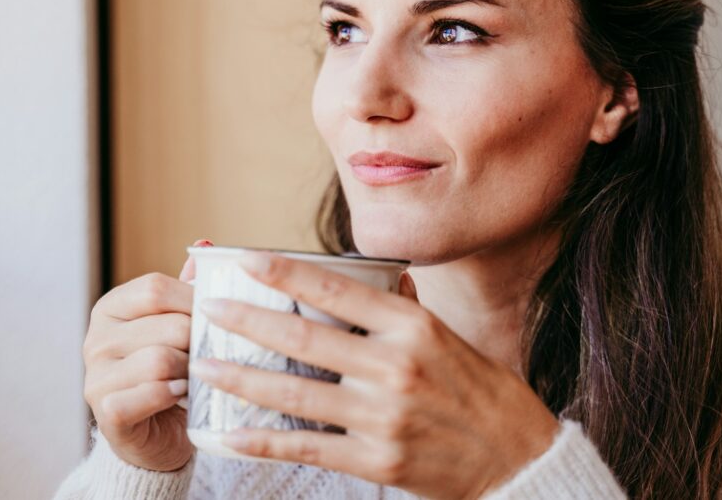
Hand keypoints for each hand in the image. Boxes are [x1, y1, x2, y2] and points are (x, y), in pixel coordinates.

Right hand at [82, 238, 211, 471]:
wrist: (157, 436)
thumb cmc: (171, 372)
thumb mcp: (177, 326)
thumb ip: (187, 289)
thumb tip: (205, 244)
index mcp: (111, 307)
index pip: (155, 287)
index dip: (194, 300)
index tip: (217, 316)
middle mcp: (96, 338)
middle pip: (166, 324)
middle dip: (198, 341)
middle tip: (208, 355)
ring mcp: (96, 376)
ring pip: (160, 359)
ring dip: (189, 370)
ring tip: (195, 377)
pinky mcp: (106, 412)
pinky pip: (150, 393)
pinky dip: (173, 394)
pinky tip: (180, 395)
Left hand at [189, 253, 559, 498]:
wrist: (518, 461)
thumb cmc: (480, 393)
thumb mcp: (448, 338)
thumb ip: (404, 310)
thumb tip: (376, 277)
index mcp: (413, 327)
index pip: (337, 290)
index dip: (287, 274)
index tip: (247, 260)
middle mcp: (396, 366)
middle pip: (305, 339)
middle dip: (248, 321)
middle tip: (208, 310)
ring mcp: (385, 416)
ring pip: (296, 393)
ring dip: (242, 378)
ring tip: (204, 364)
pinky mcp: (378, 460)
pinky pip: (308, 446)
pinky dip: (263, 440)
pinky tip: (230, 433)